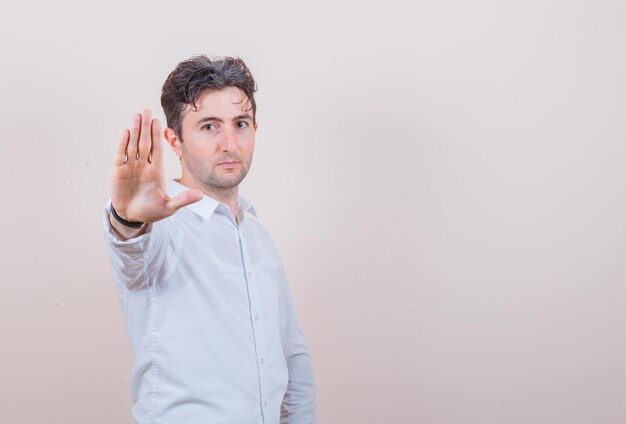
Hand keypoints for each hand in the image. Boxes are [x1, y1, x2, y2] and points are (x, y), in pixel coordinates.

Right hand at [110, 109, 202, 223]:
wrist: (132, 217)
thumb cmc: (151, 211)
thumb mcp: (169, 206)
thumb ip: (183, 199)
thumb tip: (201, 195)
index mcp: (156, 171)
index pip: (157, 149)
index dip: (157, 135)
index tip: (158, 122)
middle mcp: (143, 165)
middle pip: (144, 142)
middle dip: (145, 127)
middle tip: (146, 111)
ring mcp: (131, 167)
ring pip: (133, 145)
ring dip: (135, 130)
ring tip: (137, 116)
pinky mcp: (119, 172)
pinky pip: (121, 155)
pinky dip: (123, 143)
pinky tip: (126, 131)